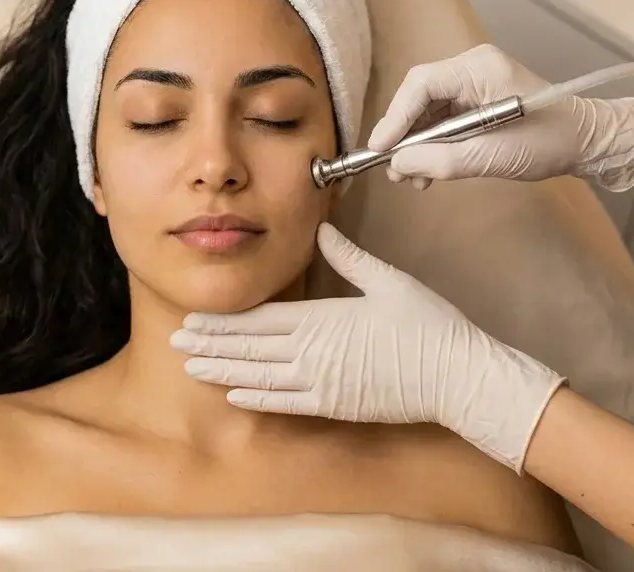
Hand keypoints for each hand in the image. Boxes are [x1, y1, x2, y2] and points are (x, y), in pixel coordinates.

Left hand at [171, 223, 564, 472]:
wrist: (457, 377)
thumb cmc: (429, 326)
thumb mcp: (389, 282)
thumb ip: (350, 258)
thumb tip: (324, 229)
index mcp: (323, 318)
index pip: (260, 319)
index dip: (223, 320)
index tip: (193, 317)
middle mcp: (313, 352)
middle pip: (250, 348)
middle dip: (210, 344)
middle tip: (175, 341)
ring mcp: (321, 383)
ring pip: (259, 377)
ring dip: (223, 371)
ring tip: (191, 368)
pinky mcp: (334, 405)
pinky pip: (285, 403)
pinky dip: (256, 399)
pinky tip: (234, 395)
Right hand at [367, 44, 633, 191]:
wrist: (590, 142)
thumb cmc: (551, 142)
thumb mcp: (495, 156)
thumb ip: (443, 160)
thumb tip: (399, 164)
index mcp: (480, 68)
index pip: (421, 84)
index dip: (396, 117)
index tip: (380, 149)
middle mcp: (473, 68)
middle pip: (419, 96)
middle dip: (404, 134)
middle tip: (394, 169)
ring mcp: (474, 84)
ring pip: (427, 111)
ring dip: (417, 144)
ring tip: (412, 178)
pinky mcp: (476, 101)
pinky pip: (443, 119)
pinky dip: (432, 145)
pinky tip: (429, 171)